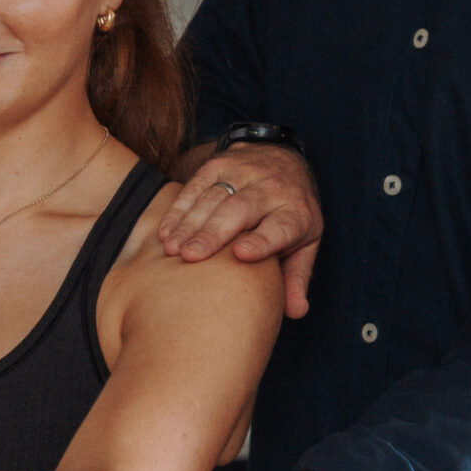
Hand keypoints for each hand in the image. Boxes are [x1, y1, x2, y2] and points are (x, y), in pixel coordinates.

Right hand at [158, 145, 321, 319]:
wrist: (283, 158)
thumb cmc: (291, 212)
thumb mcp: (304, 243)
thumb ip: (296, 277)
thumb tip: (296, 313)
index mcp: (295, 213)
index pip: (279, 227)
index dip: (262, 241)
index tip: (242, 255)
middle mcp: (272, 188)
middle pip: (240, 210)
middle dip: (213, 233)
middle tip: (190, 257)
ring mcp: (244, 172)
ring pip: (214, 197)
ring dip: (190, 223)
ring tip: (172, 249)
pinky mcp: (219, 164)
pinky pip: (196, 184)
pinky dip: (178, 209)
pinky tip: (165, 232)